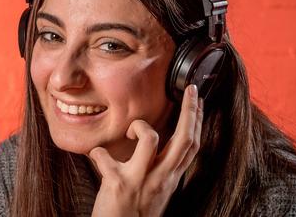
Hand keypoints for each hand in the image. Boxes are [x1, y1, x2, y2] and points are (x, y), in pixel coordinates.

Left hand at [89, 84, 202, 216]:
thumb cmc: (134, 214)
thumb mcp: (156, 191)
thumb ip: (159, 169)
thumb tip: (158, 146)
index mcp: (170, 179)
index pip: (192, 146)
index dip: (198, 121)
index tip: (198, 100)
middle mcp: (161, 179)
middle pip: (184, 139)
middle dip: (190, 111)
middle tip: (190, 91)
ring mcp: (140, 181)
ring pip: (151, 139)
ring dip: (138, 127)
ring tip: (130, 132)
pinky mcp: (117, 185)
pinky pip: (105, 155)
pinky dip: (98, 152)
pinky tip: (97, 156)